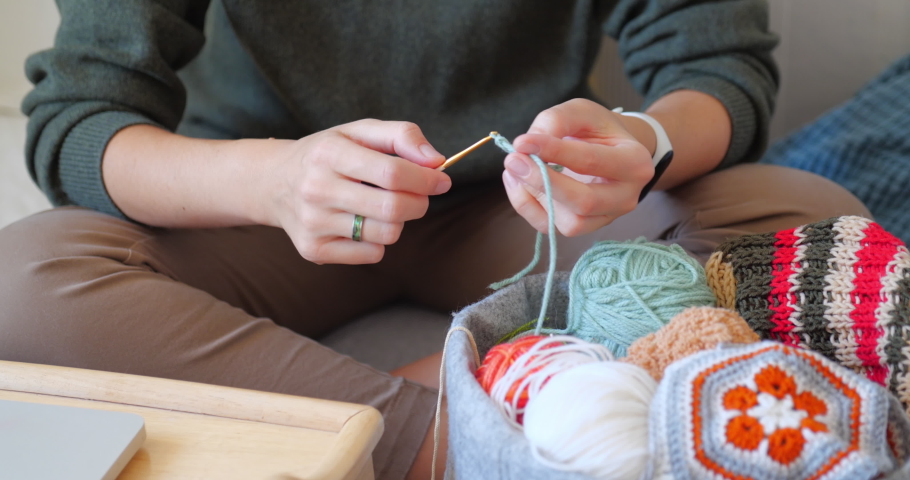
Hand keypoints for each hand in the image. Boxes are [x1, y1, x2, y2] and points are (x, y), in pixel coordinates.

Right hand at [268, 119, 450, 264]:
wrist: (274, 183)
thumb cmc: (329, 155)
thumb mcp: (359, 131)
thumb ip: (402, 135)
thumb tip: (437, 160)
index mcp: (329, 153)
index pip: (392, 172)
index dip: (426, 178)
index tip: (441, 180)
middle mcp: (316, 188)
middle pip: (393, 207)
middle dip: (419, 203)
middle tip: (419, 196)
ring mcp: (313, 223)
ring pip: (386, 234)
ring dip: (398, 222)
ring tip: (384, 207)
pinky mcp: (314, 250)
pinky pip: (371, 253)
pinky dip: (378, 240)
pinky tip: (362, 223)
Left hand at [502, 99, 654, 235]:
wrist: (612, 151)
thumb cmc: (597, 130)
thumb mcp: (582, 112)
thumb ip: (556, 121)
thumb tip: (526, 146)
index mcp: (634, 162)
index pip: (590, 161)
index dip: (553, 151)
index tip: (522, 141)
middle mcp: (626, 196)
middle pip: (585, 201)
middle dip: (543, 182)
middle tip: (513, 159)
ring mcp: (606, 217)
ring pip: (569, 223)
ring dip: (533, 197)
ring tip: (514, 170)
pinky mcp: (583, 227)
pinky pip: (551, 227)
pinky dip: (527, 207)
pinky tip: (517, 183)